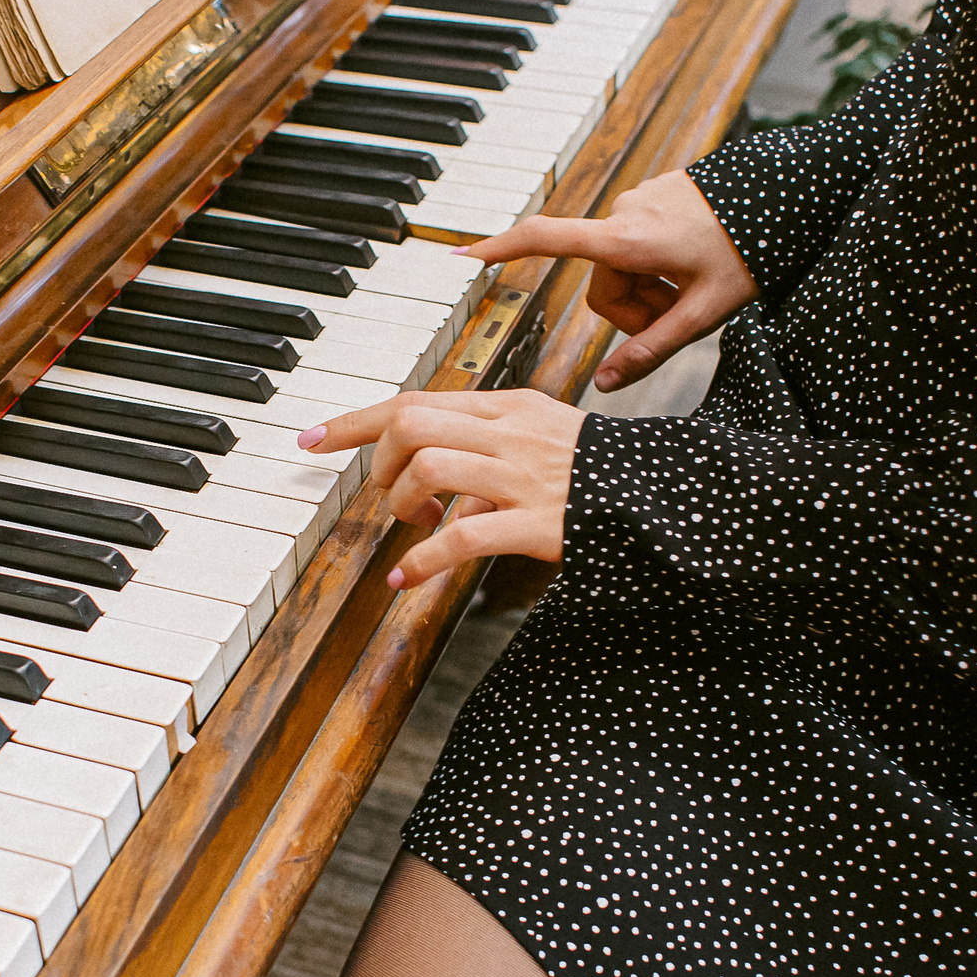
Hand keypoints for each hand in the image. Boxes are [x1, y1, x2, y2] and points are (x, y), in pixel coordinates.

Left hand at [300, 389, 585, 589]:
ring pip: (429, 468)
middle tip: (392, 497)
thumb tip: (432, 460)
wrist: (661, 496)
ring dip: (402, 503)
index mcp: (507, 406)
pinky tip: (409, 578)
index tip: (314, 438)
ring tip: (415, 526)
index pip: (415, 399)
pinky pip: (463, 535)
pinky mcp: (537, 522)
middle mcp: (510, 432)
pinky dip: (424, 560)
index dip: (356, 420)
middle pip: (411, 425)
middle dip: (380, 464)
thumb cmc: (597, 470)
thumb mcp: (543, 431)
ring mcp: (523, 476)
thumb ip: (488, 436)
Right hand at [461, 171, 755, 391]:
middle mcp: (623, 215)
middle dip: (634, 311)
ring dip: (649, 291)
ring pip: (620, 270)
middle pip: (602, 287)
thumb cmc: (748, 252)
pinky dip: (658, 266)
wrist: (786, 195)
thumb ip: (651, 351)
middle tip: (681, 315)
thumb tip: (608, 384)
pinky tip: (693, 265)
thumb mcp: (703, 314)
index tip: (465, 254)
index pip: (548, 239)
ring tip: (694, 290)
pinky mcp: (650, 199)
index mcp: (627, 241)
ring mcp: (636, 203)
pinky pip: (636, 246)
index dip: (502, 249)